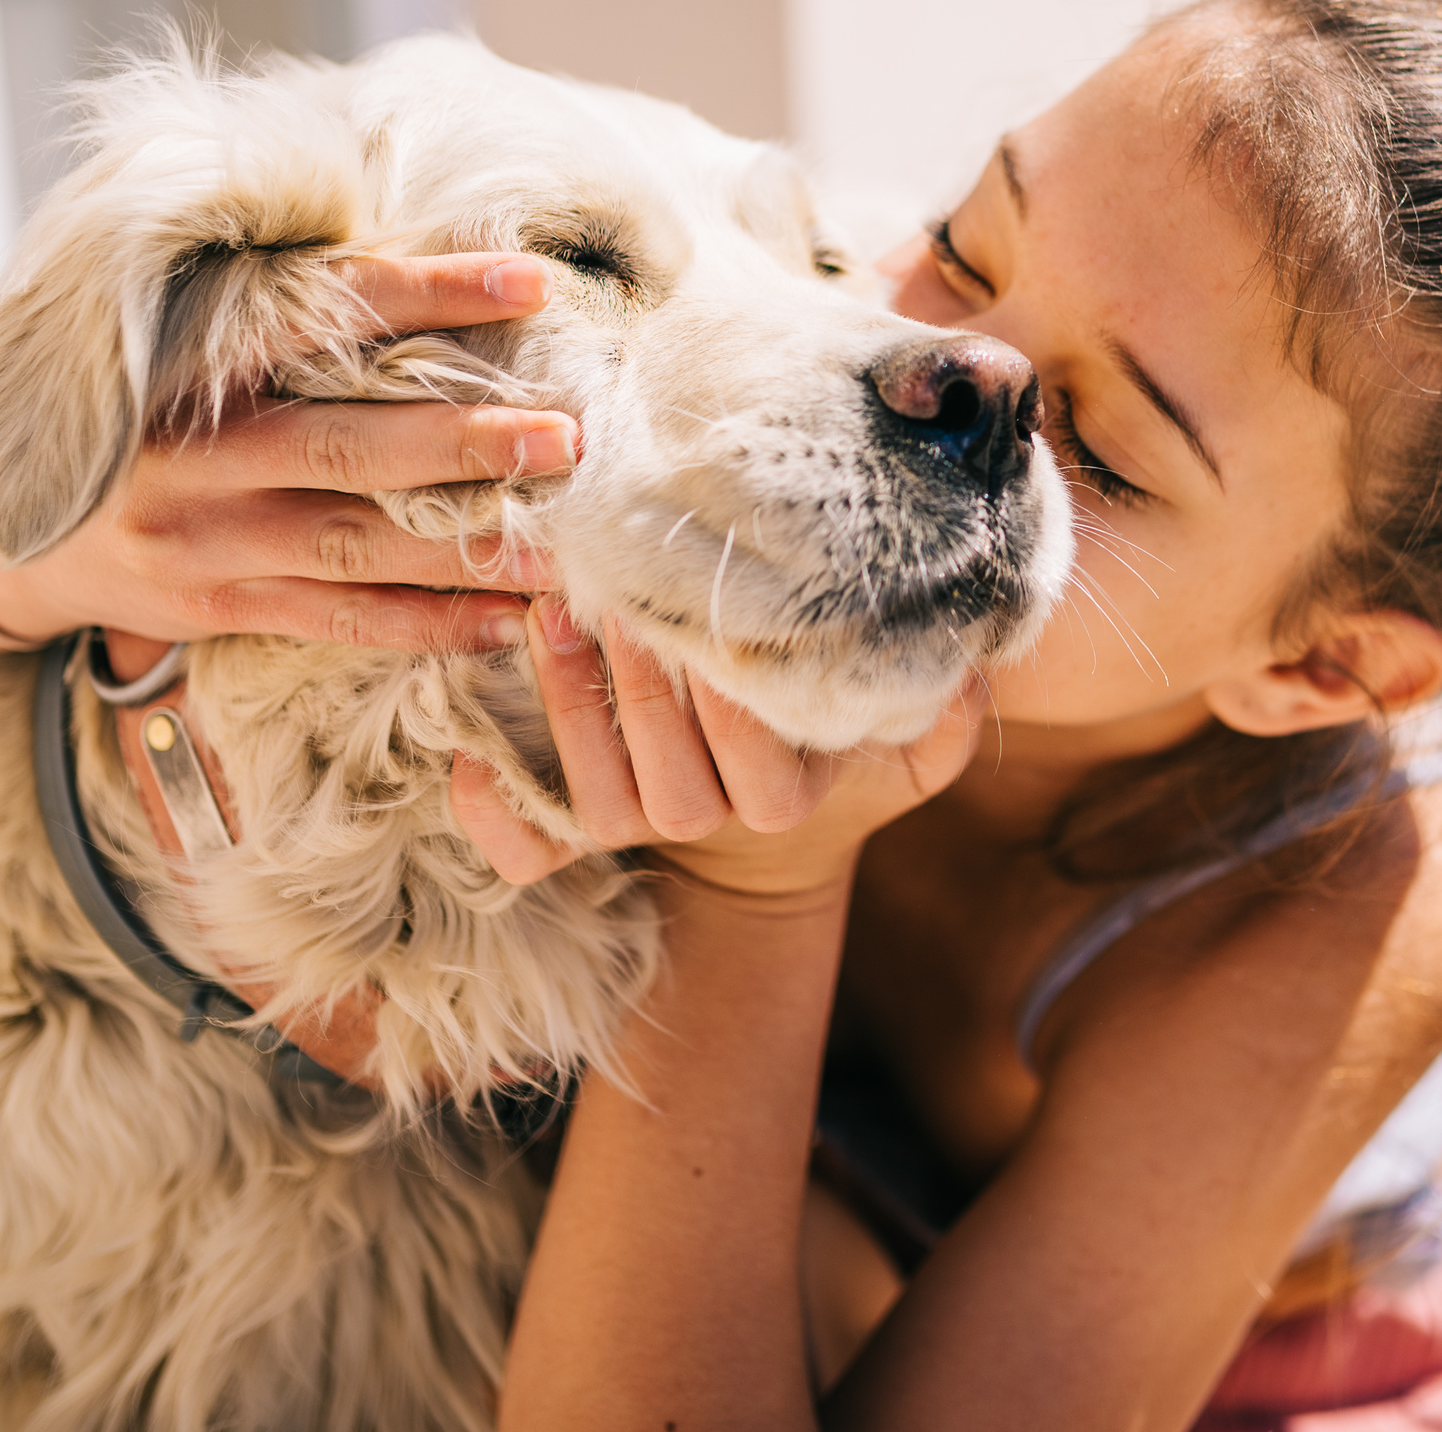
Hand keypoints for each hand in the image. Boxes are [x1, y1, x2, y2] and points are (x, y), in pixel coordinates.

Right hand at [0, 253, 572, 652]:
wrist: (2, 532)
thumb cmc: (127, 411)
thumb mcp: (170, 337)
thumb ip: (272, 306)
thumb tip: (419, 251)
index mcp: (192, 361)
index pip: (325, 314)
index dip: (427, 294)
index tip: (528, 280)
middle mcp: (198, 455)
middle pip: (352, 447)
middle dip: (468, 443)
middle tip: (569, 434)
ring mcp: (207, 541)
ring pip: (357, 549)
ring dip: (468, 552)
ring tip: (566, 550)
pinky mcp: (218, 608)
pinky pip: (339, 621)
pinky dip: (426, 625)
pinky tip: (506, 622)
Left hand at [450, 598, 989, 894]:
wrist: (760, 825)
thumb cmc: (825, 734)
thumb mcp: (903, 735)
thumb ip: (946, 707)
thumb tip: (974, 658)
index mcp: (784, 793)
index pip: (760, 763)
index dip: (727, 701)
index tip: (706, 620)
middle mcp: (710, 817)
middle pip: (668, 777)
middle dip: (636, 685)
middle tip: (610, 590)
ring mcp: (638, 827)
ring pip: (599, 798)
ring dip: (569, 708)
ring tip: (551, 615)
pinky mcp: (573, 833)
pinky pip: (527, 851)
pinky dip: (494, 816)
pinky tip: (467, 759)